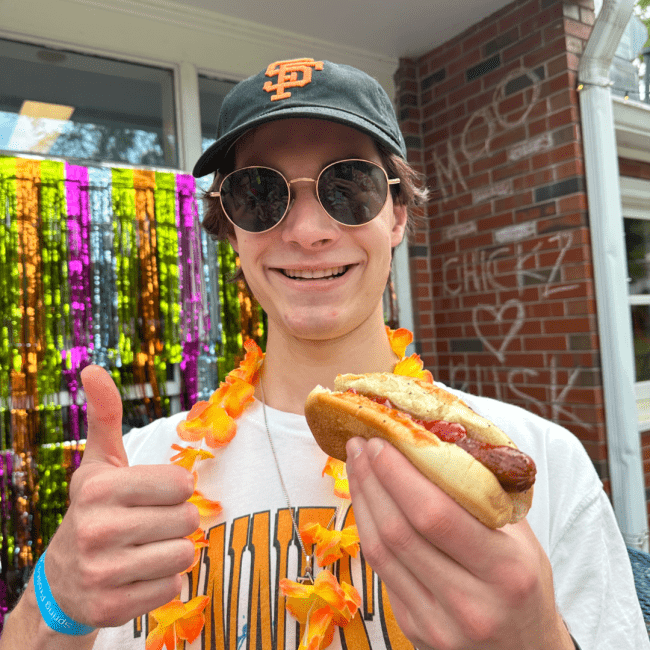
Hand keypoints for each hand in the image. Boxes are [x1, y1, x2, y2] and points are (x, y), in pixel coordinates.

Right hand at [43, 366, 197, 628]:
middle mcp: (96, 530)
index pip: (180, 485)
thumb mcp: (99, 462)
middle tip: (151, 524)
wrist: (64, 577)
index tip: (157, 495)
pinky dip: (163, 582)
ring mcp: (101, 573)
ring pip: (184, 555)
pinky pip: (172, 588)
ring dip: (174, 552)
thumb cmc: (95, 509)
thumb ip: (105, 416)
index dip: (176, 490)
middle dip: (177, 521)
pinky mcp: (111, 609)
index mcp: (98, 488)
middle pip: (186, 520)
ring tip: (146, 548)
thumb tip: (92, 369)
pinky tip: (138, 575)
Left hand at [345, 437, 573, 649]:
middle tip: (361, 444)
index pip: (436, 514)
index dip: (399, 474)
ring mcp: (437, 623)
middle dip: (372, 479)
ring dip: (361, 500)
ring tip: (356, 465)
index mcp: (505, 570)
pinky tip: (366, 501)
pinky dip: (368, 528)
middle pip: (399, 531)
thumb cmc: (524, 585)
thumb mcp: (522, 540)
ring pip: (380, 551)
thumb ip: (484, 495)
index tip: (383, 441)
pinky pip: (380, 570)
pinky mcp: (413, 630)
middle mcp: (470, 603)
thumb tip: (441, 438)